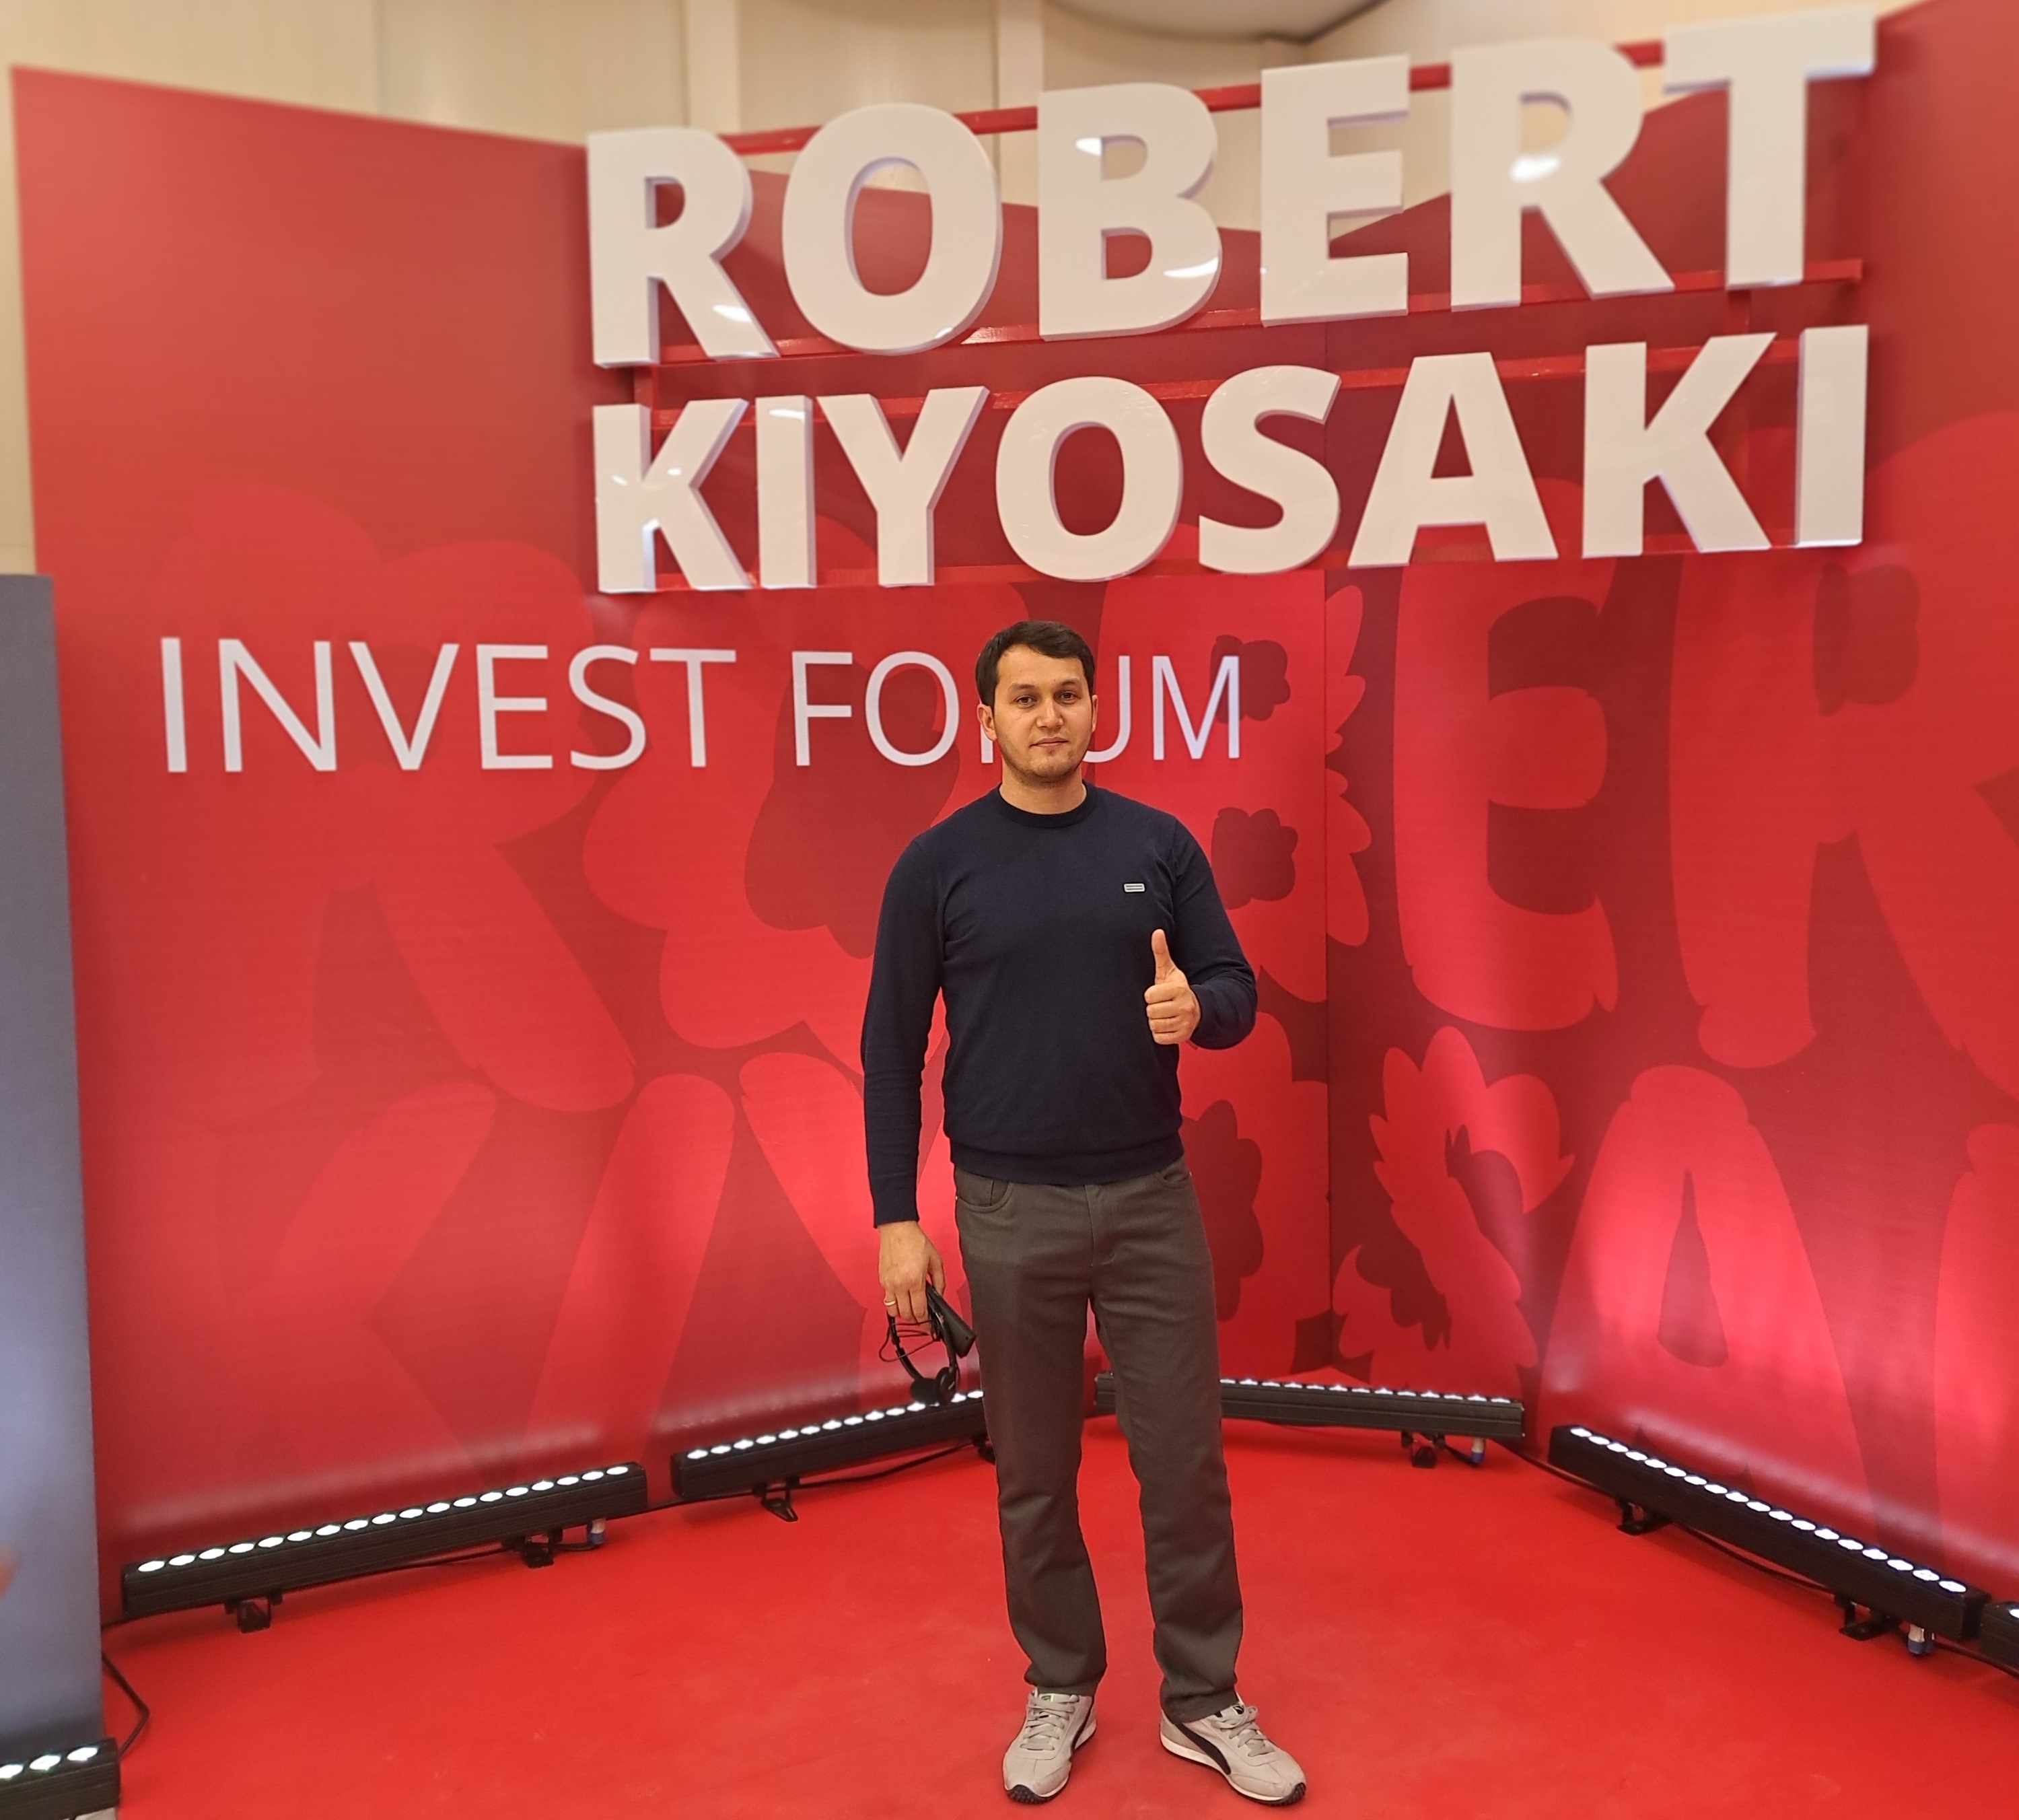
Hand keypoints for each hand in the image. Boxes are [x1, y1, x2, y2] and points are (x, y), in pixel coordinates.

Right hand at [878, 1220, 945, 1325]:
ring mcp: (888, 1283)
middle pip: (906, 1315)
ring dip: (903, 1314)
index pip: (919, 1311)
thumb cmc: (915, 1241)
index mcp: (914, 1281)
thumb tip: (939, 1296)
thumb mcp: (935, 1261)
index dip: (925, 1322)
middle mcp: (899, 1285)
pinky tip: (902, 1298)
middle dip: (915, 1320)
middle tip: (921, 1318)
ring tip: (911, 1309)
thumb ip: (939, 1281)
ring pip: (893, 1311)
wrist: (897, 1229)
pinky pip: (887, 1300)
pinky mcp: (882, 1280)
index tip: (928, 1326)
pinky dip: (895, 1303)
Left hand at [1145, 928, 1199, 1045]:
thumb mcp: (1170, 971)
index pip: (1149, 996)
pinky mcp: (1182, 1037)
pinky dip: (1159, 1034)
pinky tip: (1165, 1025)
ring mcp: (1184, 1023)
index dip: (1150, 995)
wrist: (1196, 1009)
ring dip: (1155, 1021)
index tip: (1157, 994)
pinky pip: (1159, 1037)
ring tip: (1163, 1015)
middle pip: (1151, 1012)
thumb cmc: (1177, 989)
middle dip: (1152, 1009)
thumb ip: (1161, 952)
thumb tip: (1157, 932)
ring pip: (1154, 1025)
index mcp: (1179, 990)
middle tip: (1160, 1005)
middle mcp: (1184, 1007)